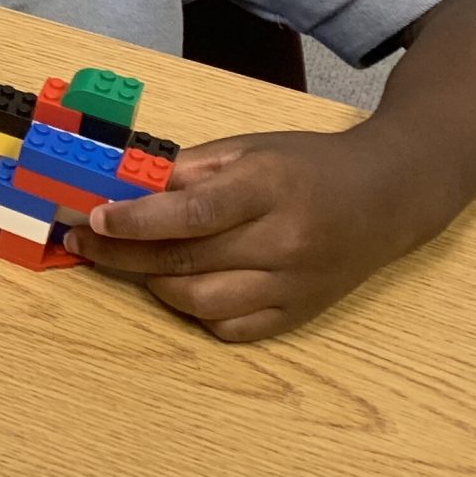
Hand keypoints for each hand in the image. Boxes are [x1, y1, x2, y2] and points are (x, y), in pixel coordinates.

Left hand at [59, 124, 422, 340]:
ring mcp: (294, 285)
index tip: (94, 218)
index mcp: (270, 189)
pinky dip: (196, 312)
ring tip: (132, 261)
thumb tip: (126, 187)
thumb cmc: (310, 165)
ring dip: (154, 283)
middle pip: (187, 260)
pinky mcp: (300, 314)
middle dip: (122, 253)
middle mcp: (285, 242)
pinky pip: (231, 328)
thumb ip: (188, 169)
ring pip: (202, 303)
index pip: (193, 213)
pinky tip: (181, 285)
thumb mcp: (250, 148)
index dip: (137, 220)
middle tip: (84, 242)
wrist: (391, 195)